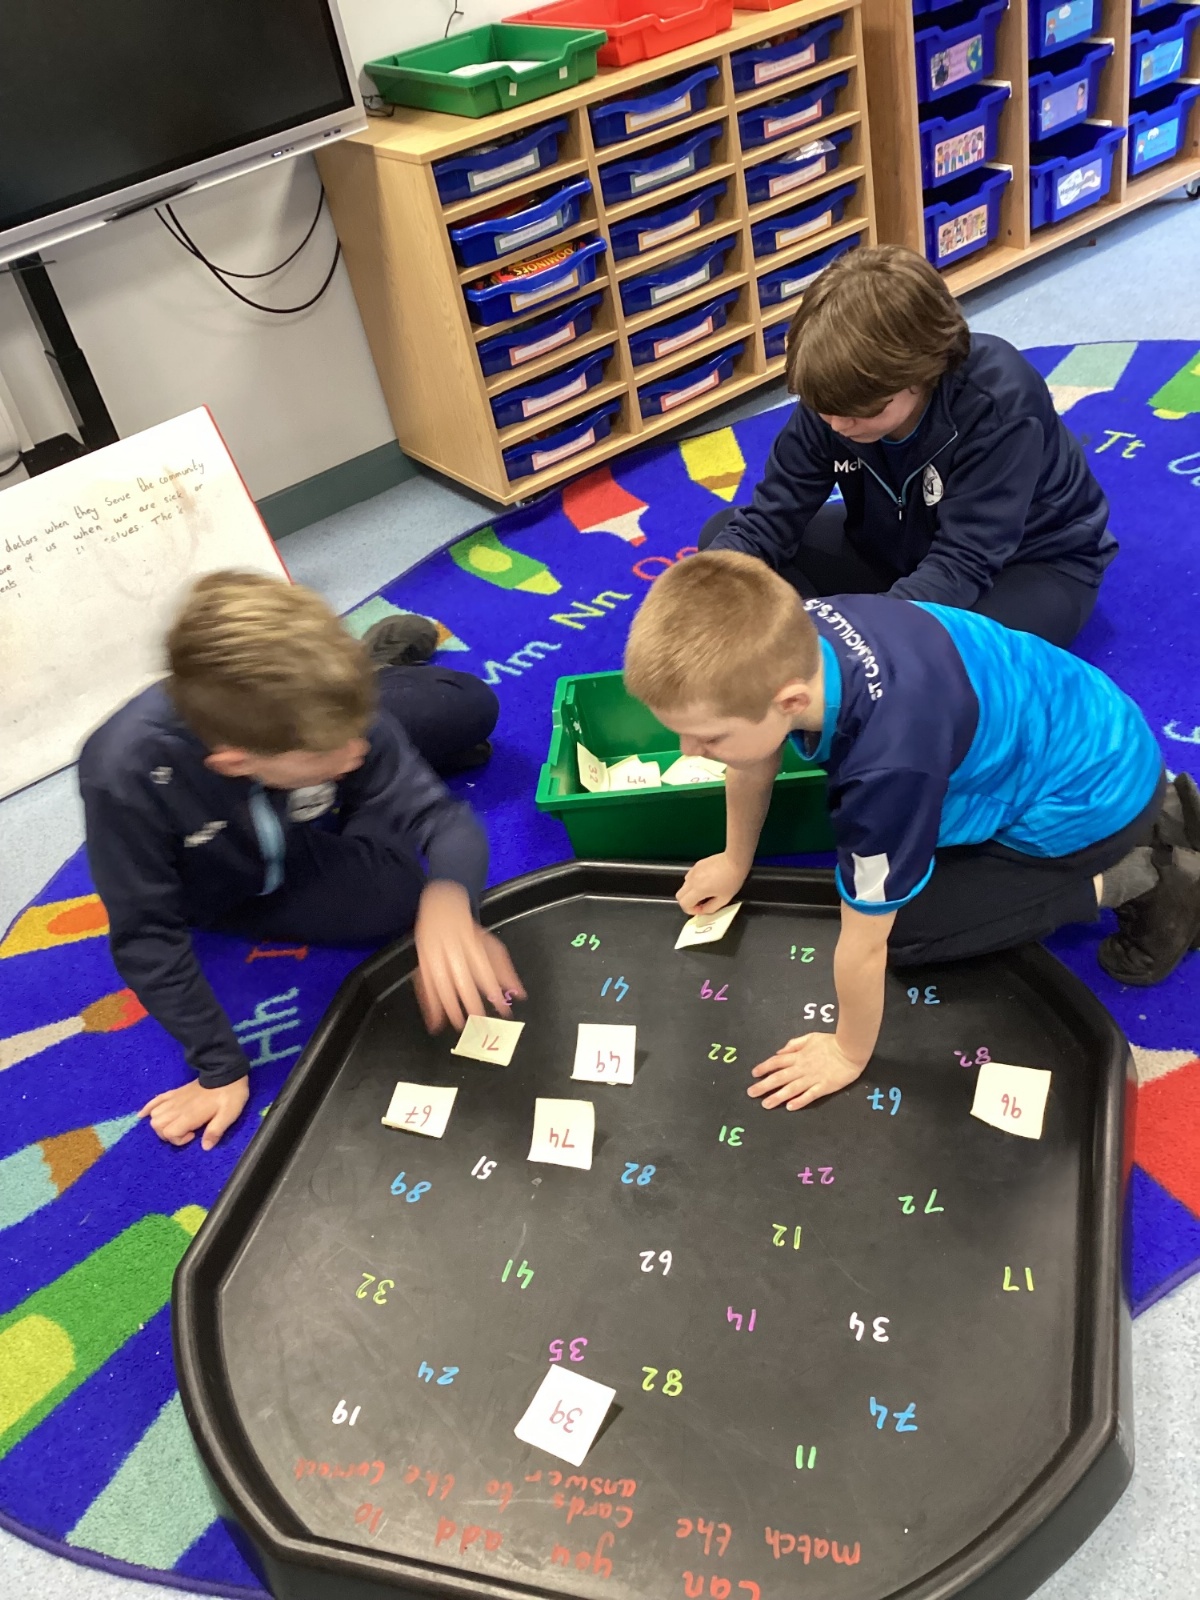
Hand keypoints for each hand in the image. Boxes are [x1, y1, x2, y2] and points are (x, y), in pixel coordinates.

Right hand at [138, 1076, 248, 1148]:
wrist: (226, 1072)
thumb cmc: (229, 1096)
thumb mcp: (228, 1115)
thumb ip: (215, 1131)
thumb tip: (205, 1147)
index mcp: (189, 1115)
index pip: (169, 1132)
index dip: (178, 1140)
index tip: (193, 1135)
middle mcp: (177, 1108)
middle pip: (157, 1125)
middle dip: (167, 1134)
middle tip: (183, 1133)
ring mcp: (174, 1099)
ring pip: (154, 1115)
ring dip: (159, 1124)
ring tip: (174, 1126)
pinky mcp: (174, 1093)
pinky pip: (155, 1101)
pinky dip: (147, 1109)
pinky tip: (143, 1115)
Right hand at [414, 879, 524, 1032]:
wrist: (442, 911)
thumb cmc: (471, 933)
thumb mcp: (492, 947)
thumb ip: (505, 971)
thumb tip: (520, 995)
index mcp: (474, 947)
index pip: (486, 973)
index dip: (495, 993)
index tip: (503, 1012)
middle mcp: (454, 952)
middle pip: (463, 982)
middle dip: (472, 1005)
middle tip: (480, 1024)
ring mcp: (436, 958)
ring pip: (443, 986)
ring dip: (451, 1008)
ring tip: (460, 1026)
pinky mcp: (424, 964)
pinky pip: (426, 987)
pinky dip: (430, 1006)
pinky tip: (435, 1022)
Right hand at [677, 851, 748, 915]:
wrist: (735, 861)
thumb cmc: (732, 881)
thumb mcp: (724, 899)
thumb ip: (710, 908)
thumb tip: (701, 910)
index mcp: (698, 889)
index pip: (683, 903)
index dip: (691, 910)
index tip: (701, 908)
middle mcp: (692, 880)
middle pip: (679, 895)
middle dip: (688, 902)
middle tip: (701, 902)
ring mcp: (693, 871)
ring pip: (683, 886)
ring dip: (690, 892)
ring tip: (704, 891)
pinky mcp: (696, 865)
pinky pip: (689, 877)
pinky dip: (693, 883)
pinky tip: (706, 881)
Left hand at [748, 1033, 866, 1110]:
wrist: (850, 1049)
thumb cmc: (831, 1042)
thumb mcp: (810, 1037)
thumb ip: (794, 1045)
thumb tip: (779, 1051)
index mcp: (799, 1056)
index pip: (777, 1062)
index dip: (764, 1067)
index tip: (754, 1074)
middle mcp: (802, 1068)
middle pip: (780, 1077)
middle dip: (764, 1085)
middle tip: (751, 1093)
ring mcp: (813, 1078)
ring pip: (791, 1089)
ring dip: (777, 1096)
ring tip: (765, 1104)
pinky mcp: (824, 1087)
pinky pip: (809, 1095)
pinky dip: (799, 1101)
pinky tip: (789, 1107)